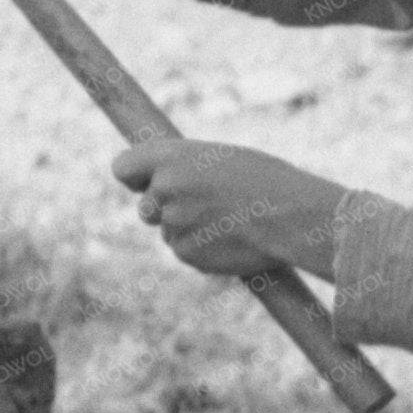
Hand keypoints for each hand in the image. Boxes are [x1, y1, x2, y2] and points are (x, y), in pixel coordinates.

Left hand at [114, 139, 346, 279]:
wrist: (290, 216)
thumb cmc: (265, 179)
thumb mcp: (220, 158)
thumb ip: (185, 169)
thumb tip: (163, 183)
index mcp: (170, 158)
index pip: (122, 168)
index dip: (136, 178)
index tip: (147, 182)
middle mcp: (163, 190)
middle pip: (146, 208)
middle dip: (167, 210)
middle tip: (206, 206)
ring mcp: (172, 225)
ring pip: (170, 232)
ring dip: (191, 230)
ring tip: (230, 222)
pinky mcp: (186, 254)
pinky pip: (187, 252)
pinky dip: (205, 250)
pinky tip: (233, 241)